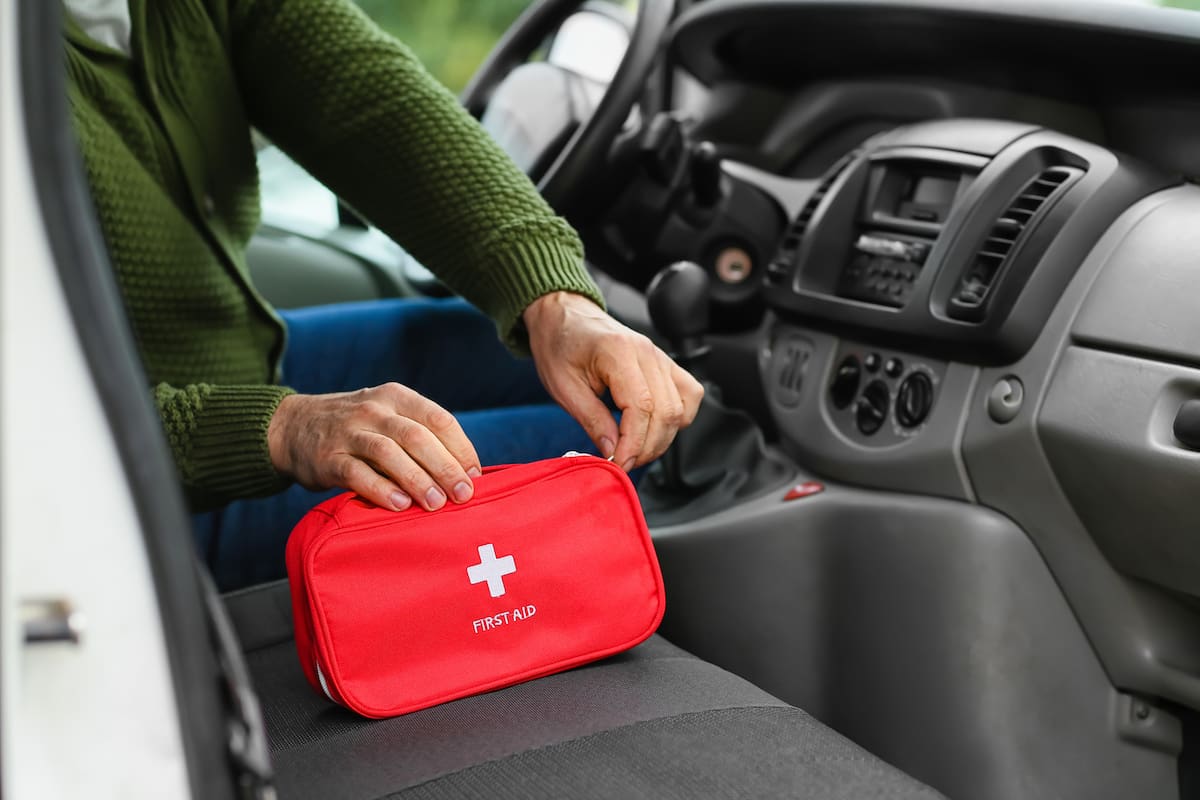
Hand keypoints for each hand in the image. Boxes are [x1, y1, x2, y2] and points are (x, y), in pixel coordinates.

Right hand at [267, 383, 481, 510]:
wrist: (292, 426)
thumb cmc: (357, 429)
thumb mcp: (387, 416)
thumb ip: (420, 435)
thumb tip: (466, 473)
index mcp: (396, 396)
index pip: (438, 419)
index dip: (461, 448)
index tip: (475, 476)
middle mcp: (374, 410)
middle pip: (417, 437)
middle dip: (445, 467)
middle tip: (463, 495)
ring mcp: (349, 432)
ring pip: (390, 454)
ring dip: (417, 480)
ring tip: (436, 504)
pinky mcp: (328, 458)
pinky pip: (357, 474)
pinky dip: (381, 490)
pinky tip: (400, 505)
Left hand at [523, 291, 702, 470]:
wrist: (565, 318)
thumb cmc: (560, 346)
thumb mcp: (563, 387)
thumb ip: (592, 420)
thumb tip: (613, 451)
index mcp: (618, 352)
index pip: (641, 406)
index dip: (633, 443)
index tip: (619, 463)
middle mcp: (647, 352)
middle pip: (666, 411)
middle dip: (647, 447)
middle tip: (623, 461)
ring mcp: (660, 357)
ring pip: (681, 408)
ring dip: (662, 438)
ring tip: (635, 449)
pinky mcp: (666, 363)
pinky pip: (689, 395)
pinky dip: (677, 419)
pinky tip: (654, 428)